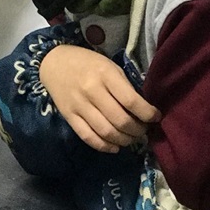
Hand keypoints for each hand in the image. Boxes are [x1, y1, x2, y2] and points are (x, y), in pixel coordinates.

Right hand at [39, 44, 160, 152]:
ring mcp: (79, 105)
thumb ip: (124, 86)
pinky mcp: (69, 116)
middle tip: (144, 130)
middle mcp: (92, 91)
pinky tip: (115, 146)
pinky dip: (105, 146)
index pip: (131, 101)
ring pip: (107, 132)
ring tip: (131, 137)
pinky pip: (89, 137)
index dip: (148, 113)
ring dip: (124, 140)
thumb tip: (143, 109)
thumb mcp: (108, 66)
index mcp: (105, 74)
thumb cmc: (87, 62)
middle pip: (121, 120)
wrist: (53, 62)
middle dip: (138, 130)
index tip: (156, 117)